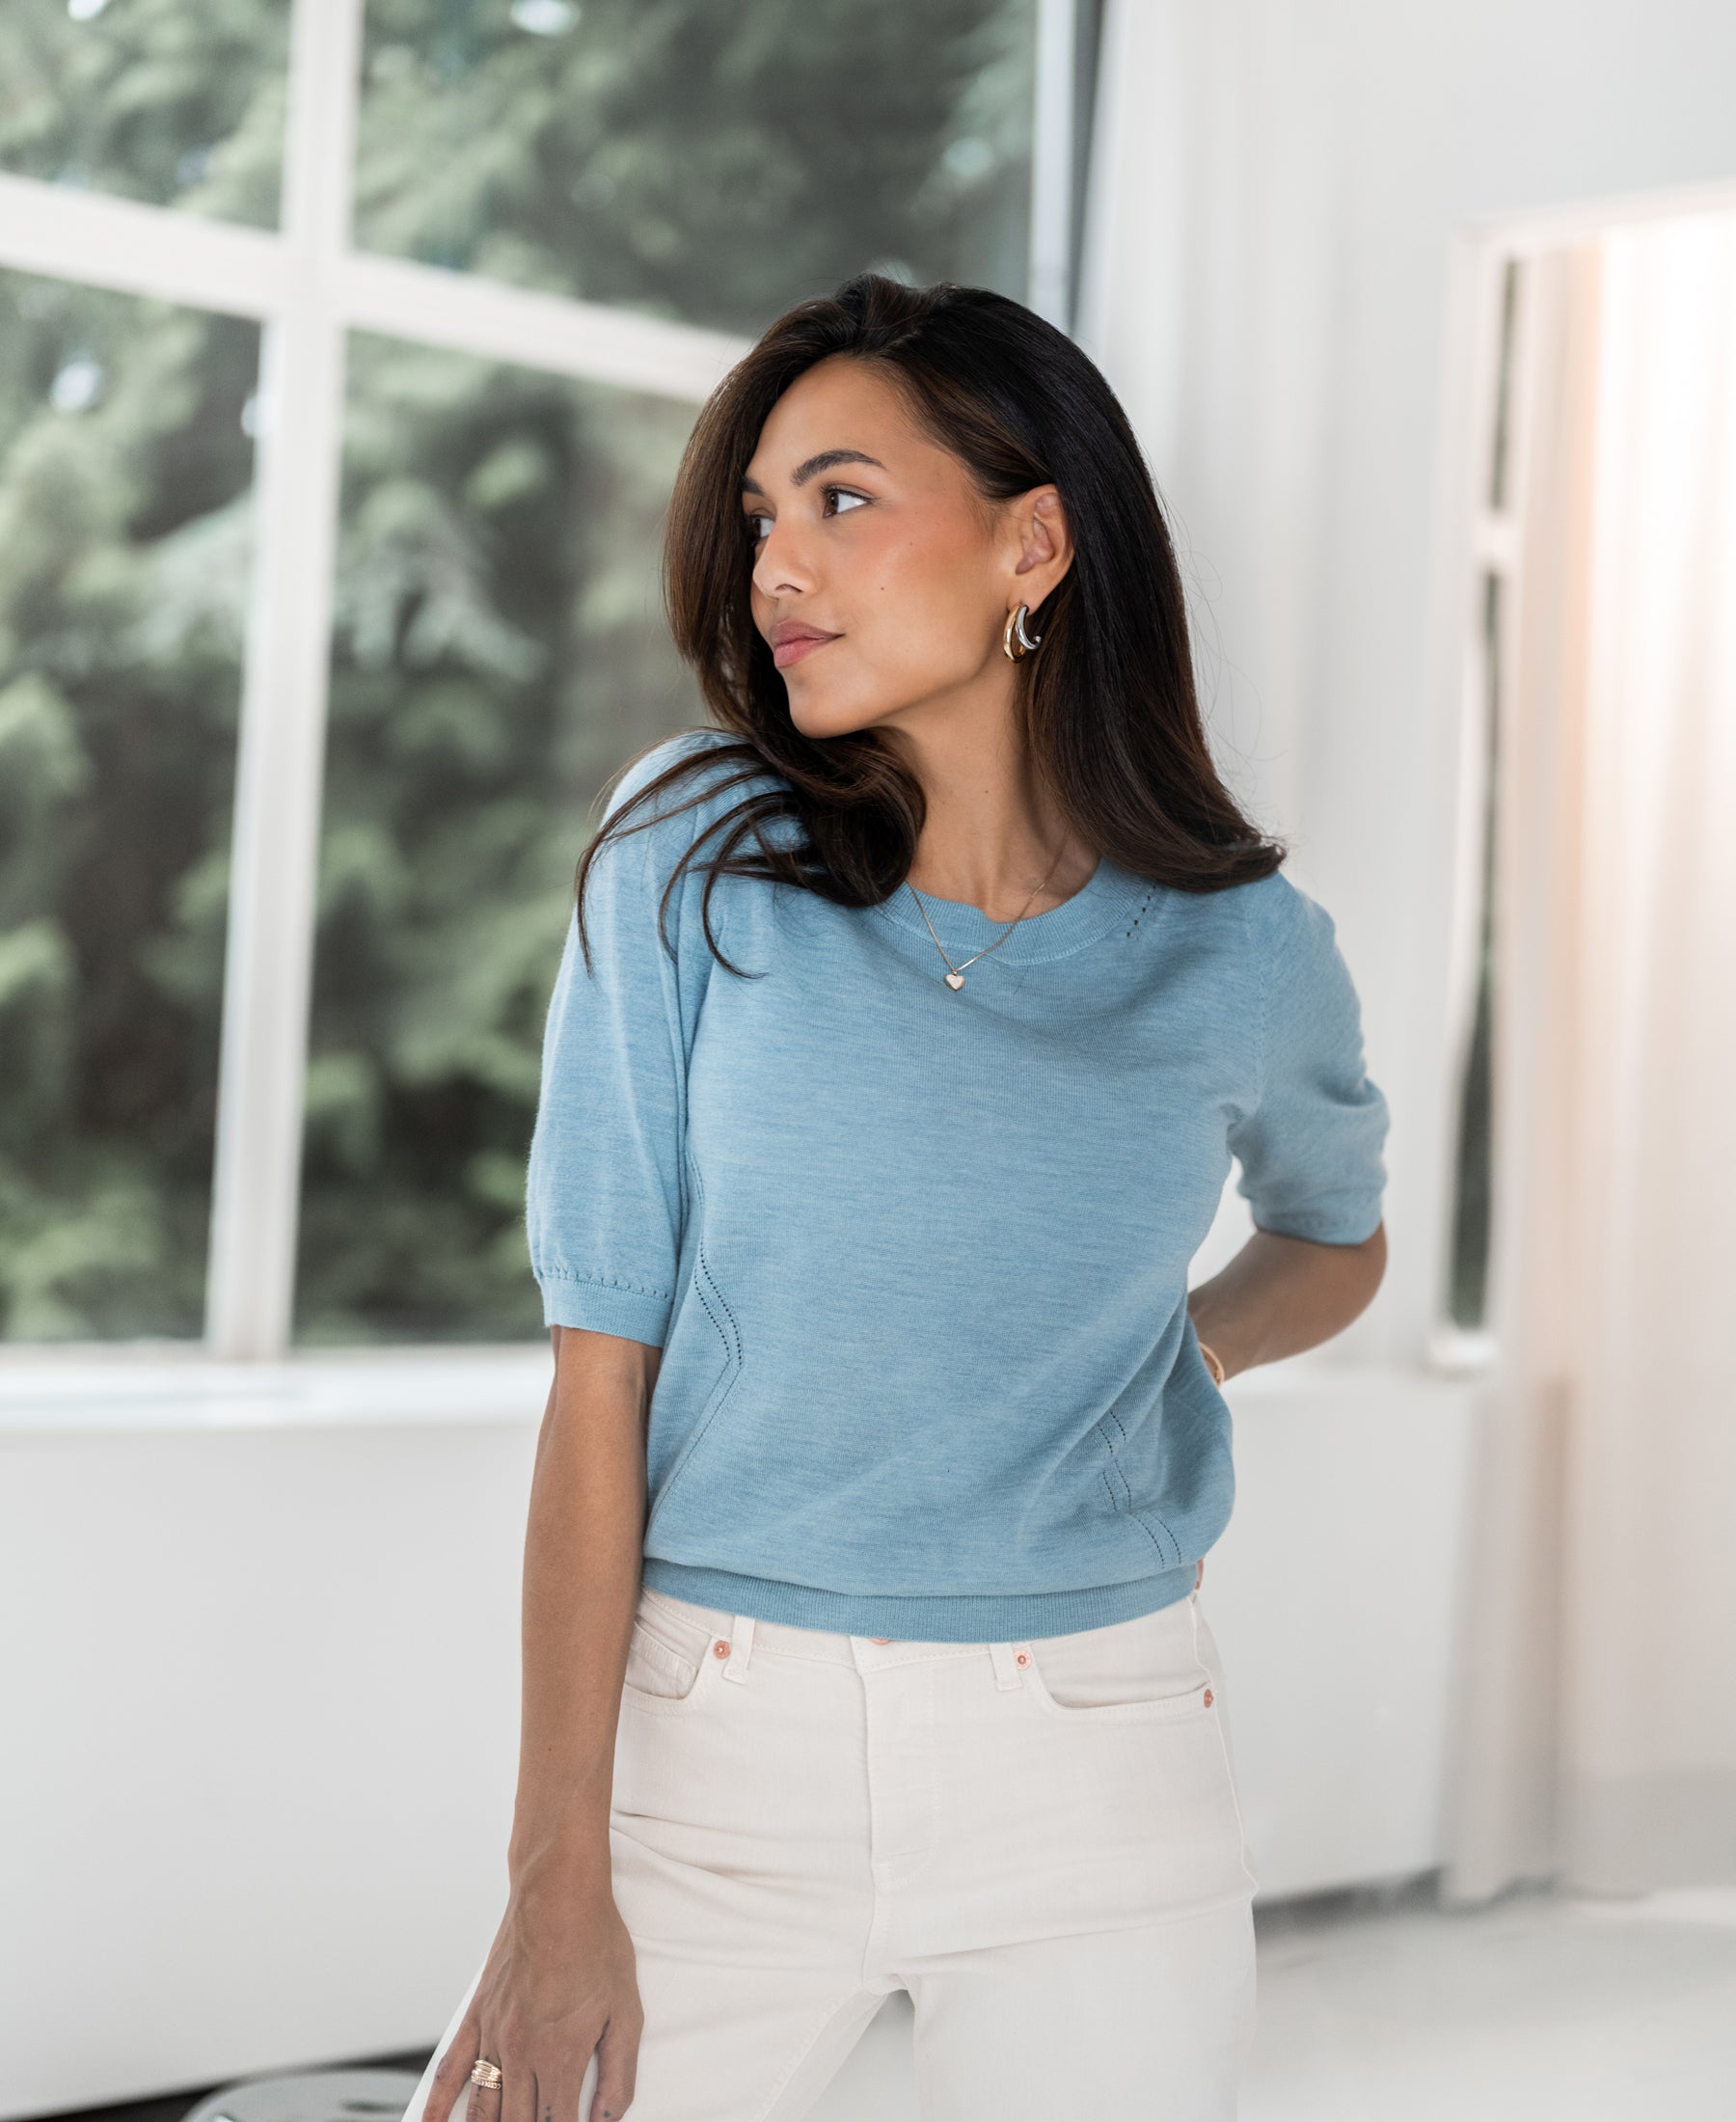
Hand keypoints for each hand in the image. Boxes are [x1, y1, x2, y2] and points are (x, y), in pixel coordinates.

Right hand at [424, 1871, 642, 2121]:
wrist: (558, 1895)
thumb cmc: (596, 1944)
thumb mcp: (626, 2010)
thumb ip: (619, 2072)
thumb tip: (609, 2118)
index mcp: (562, 2056)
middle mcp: (522, 2053)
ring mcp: (494, 2035)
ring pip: (483, 2108)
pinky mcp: (477, 2016)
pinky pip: (451, 2068)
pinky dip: (438, 2104)